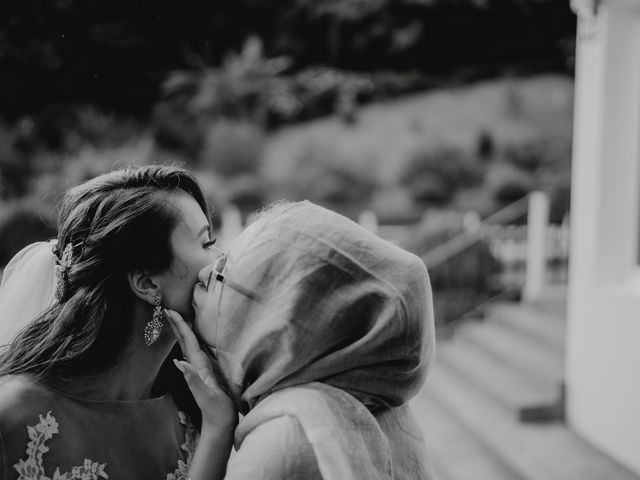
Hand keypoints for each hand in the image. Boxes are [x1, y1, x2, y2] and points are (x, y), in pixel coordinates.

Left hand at [164, 308, 236, 431]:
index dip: (180, 326)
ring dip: (183, 332)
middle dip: (177, 325)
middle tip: (167, 309)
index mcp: (198, 367)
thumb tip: (178, 362)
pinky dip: (194, 342)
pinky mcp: (210, 374)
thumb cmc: (217, 411)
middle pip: (186, 341)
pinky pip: (200, 353)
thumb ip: (193, 380)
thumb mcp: (206, 396)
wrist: (221, 425)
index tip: (170, 311)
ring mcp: (203, 370)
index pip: (187, 342)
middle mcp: (198, 366)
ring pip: (191, 346)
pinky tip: (192, 339)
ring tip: (177, 318)